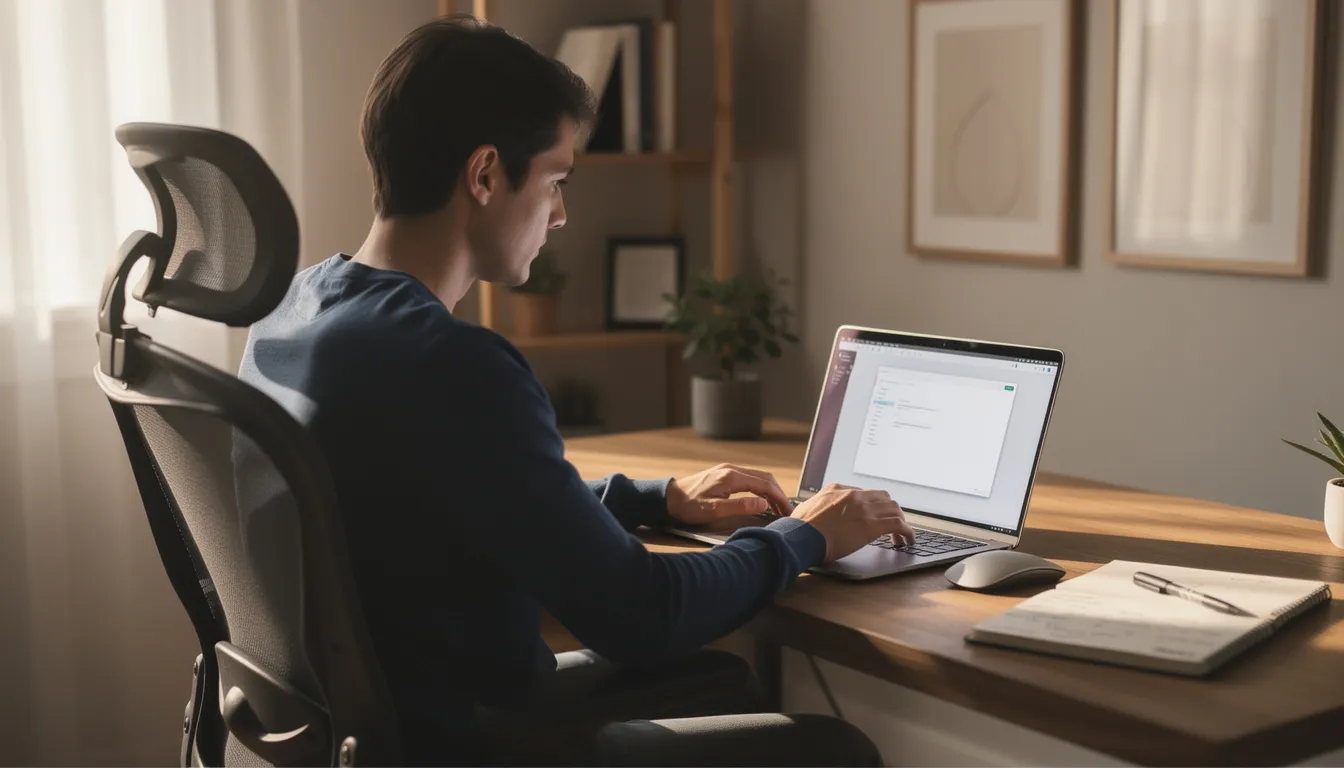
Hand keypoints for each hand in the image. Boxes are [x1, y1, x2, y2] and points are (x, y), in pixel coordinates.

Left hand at [667, 463, 794, 525]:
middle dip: (779, 494)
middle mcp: (732, 470)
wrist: (669, 497)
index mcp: (732, 477)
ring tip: (778, 508)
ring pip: (758, 477)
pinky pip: (750, 479)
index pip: (764, 484)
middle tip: (787, 511)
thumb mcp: (714, 510)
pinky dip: (761, 489)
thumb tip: (763, 504)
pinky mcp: (725, 475)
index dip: (779, 498)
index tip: (788, 511)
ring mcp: (729, 471)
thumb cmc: (689, 506)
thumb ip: (740, 506)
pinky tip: (763, 500)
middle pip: (765, 478)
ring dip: (771, 491)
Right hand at [790, 483, 914, 561]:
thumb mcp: (806, 508)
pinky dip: (908, 532)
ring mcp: (864, 508)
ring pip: (894, 509)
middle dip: (889, 510)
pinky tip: (908, 541)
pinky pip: (899, 525)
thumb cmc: (799, 528)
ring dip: (900, 522)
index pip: (864, 492)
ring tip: (900, 535)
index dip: (872, 505)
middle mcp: (853, 495)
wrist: (800, 537)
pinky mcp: (872, 525)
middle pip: (883, 497)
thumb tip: (816, 514)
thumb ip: (817, 507)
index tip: (874, 515)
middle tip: (890, 524)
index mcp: (837, 489)